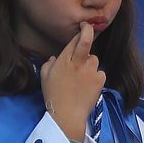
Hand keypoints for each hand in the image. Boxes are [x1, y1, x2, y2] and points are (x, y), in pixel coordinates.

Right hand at [40, 22, 105, 141]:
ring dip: (90, 65)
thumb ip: (48, 65)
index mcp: (63, 61)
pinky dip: (96, 77)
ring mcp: (90, 70)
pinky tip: (88, 87)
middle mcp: (77, 63)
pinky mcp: (99, 79)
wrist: (67, 116)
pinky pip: (100, 73)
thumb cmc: (53, 97)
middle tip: (88, 27)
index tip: (83, 27)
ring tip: (83, 78)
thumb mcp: (44, 79)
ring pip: (94, 60)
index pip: (74, 40)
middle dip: (88, 31)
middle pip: (86, 41)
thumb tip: (54, 58)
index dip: (80, 31)